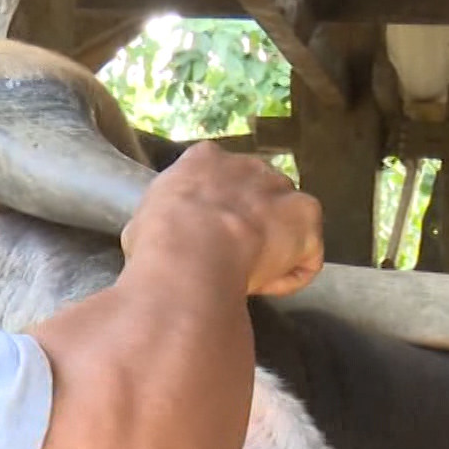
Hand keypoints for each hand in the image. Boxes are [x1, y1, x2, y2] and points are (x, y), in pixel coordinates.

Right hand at [122, 142, 323, 296]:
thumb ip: (157, 227)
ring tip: (253, 278)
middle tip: (236, 260)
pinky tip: (266, 288)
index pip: (219, 179)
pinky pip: (306, 253)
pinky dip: (291, 276)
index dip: (217, 213)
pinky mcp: (307, 214)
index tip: (210, 240)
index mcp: (203, 160)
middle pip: (260, 195)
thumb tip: (153, 246)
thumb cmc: (159, 241)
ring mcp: (281, 187)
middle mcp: (248, 164)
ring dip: (277, 249)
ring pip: (288, 221)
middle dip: (254, 226)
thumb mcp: (141, 227)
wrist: (192, 251)